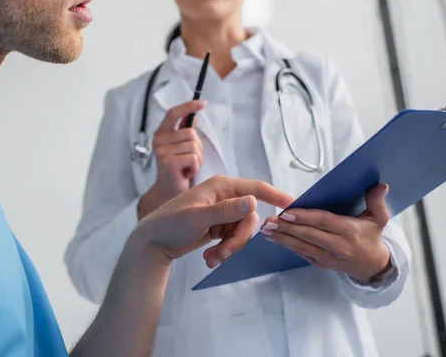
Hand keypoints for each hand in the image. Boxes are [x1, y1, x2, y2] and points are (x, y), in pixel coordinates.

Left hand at [133, 175, 293, 267]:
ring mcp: (222, 212)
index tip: (293, 204)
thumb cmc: (169, 224)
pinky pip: (232, 239)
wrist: (152, 243)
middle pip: (250, 218)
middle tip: (224, 254)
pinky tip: (209, 259)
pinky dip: (224, 251)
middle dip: (239, 239)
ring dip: (230, 248)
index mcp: (220, 186)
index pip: (256, 188)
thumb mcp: (197, 217)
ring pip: (242, 231)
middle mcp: (224, 197)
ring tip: (211, 259)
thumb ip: (226, 210)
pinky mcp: (218, 227)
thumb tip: (254, 202)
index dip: (276, 195)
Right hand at [138, 100, 205, 218]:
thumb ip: (184, 133)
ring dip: (197, 160)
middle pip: (191, 133)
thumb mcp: (181, 150)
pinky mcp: (167, 162)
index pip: (173, 113)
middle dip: (198, 148)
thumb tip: (192, 116)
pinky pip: (193, 158)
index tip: (202, 102)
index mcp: (161, 134)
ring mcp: (161, 151)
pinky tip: (186, 175)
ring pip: (194, 146)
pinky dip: (195, 167)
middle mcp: (158, 141)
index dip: (188, 106)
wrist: (168, 195)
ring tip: (187, 169)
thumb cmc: (177, 172)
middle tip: (189, 162)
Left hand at [260, 183, 391, 282]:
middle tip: (268, 220)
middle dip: (286, 227)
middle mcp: (337, 246)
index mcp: (349, 231)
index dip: (304, 217)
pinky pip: (301, 253)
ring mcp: (327, 257)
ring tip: (265, 229)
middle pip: (308, 235)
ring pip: (301, 246)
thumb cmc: (372, 237)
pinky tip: (273, 238)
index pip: (323, 221)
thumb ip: (376, 201)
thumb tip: (381, 185)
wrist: (372, 267)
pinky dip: (286, 245)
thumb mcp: (379, 219)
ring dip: (281, 237)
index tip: (286, 212)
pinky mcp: (320, 264)